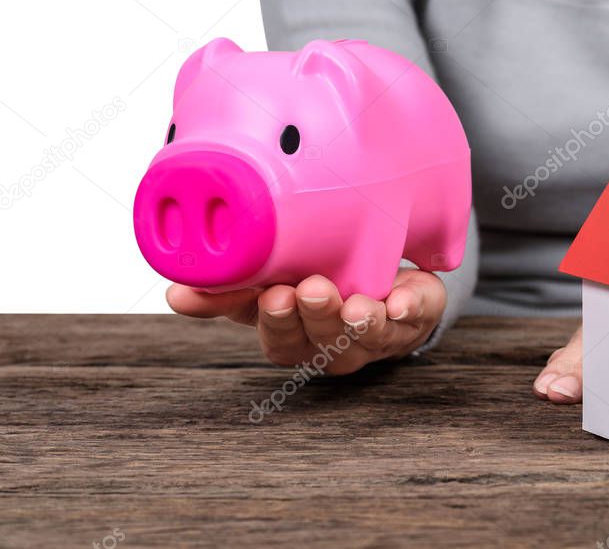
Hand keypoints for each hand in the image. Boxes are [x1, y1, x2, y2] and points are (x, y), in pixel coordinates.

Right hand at [166, 268, 445, 374]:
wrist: (382, 282)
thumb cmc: (316, 283)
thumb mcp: (268, 284)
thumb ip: (229, 289)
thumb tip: (175, 293)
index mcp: (295, 337)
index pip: (279, 340)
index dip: (274, 322)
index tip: (267, 295)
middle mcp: (334, 345)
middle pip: (322, 341)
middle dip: (314, 317)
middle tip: (307, 289)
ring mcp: (376, 335)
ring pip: (367, 336)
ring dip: (358, 318)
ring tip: (352, 301)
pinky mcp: (414, 315)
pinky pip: (414, 318)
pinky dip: (408, 310)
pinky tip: (401, 301)